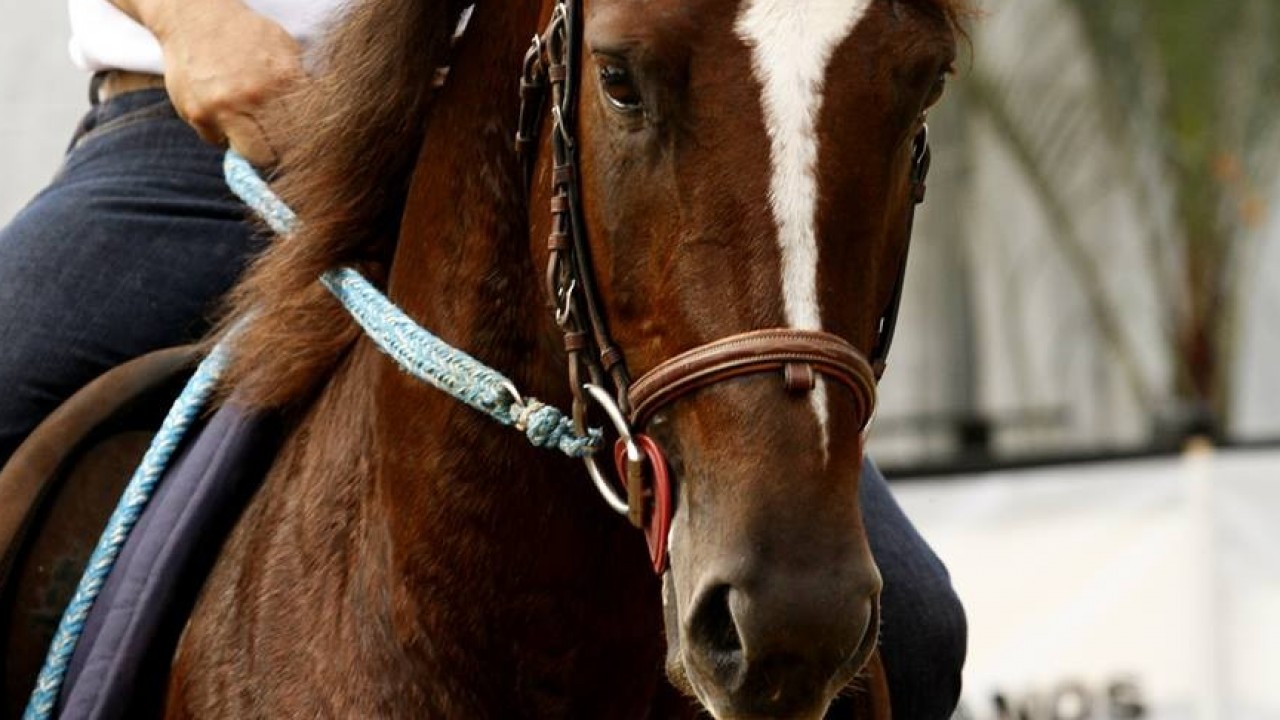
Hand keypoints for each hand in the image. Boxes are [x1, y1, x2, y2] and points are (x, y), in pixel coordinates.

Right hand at [149, 2, 305, 165]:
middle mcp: (254, 96)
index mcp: (283, 79)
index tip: (302, 142)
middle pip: (279, 152)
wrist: (196, 15)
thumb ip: (300, 85)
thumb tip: (323, 121)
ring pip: (251, 155)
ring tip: (253, 130)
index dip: (305, 142)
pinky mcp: (197, 114)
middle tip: (278, 141)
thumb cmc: (247, 35)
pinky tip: (224, 113)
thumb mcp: (285, 51)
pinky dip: (223, 134)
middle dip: (281, 150)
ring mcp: (222, 108)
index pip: (306, 132)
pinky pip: (218, 142)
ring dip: (254, 149)